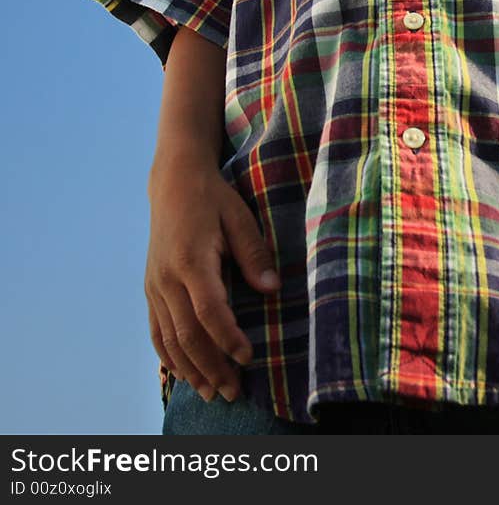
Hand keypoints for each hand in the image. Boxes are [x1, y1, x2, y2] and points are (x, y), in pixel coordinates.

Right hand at [145, 163, 279, 402]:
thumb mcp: (240, 218)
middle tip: (234, 391)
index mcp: (191, 260)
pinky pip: (156, 331)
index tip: (249, 358)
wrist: (173, 183)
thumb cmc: (213, 199)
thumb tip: (272, 288)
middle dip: (212, 366)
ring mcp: (154, 285)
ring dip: (191, 369)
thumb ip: (254, 254)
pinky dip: (169, 357)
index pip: (209, 311)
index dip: (229, 339)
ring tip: (212, 392)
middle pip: (188, 334)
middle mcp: (167, 278)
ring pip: (169, 339)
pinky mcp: (150, 289)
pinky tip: (184, 373)